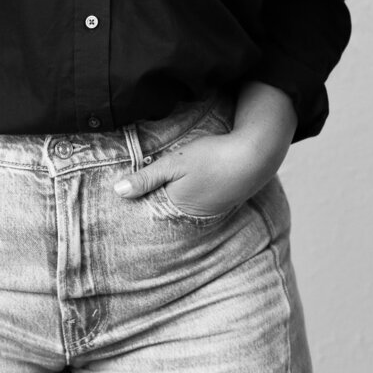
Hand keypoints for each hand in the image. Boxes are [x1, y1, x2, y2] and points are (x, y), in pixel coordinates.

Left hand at [113, 129, 285, 216]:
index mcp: (176, 208)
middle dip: (154, 198)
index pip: (149, 208)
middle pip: (165, 207)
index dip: (139, 197)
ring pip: (181, 204)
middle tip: (145, 185)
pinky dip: (190, 192)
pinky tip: (192, 181)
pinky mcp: (220, 203)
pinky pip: (197, 201)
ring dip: (173, 194)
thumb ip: (146, 177)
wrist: (254, 156)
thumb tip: (117, 192)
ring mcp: (208, 211)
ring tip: (170, 182)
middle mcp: (192, 216)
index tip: (125, 192)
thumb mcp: (174, 162)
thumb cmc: (211, 157)